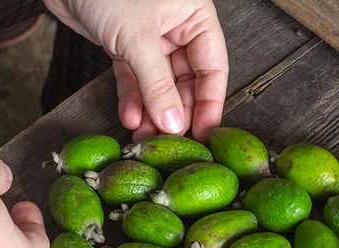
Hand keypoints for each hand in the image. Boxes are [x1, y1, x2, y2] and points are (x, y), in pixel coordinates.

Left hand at [44, 0, 228, 141]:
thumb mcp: (138, 38)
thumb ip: (157, 84)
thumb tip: (173, 123)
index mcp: (195, 15)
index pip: (213, 67)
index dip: (210, 103)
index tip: (204, 134)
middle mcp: (177, 27)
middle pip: (187, 80)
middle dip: (176, 112)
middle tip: (170, 140)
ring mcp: (150, 38)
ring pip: (159, 84)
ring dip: (153, 112)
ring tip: (145, 137)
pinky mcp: (125, 45)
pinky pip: (135, 79)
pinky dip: (133, 100)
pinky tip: (131, 118)